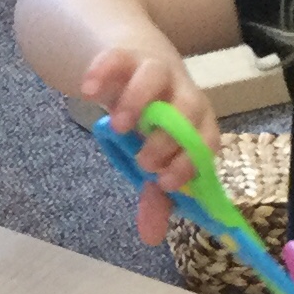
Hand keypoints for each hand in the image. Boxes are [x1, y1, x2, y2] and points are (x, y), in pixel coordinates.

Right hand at [81, 43, 215, 246]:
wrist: (132, 67)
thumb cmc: (150, 123)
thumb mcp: (153, 159)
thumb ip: (155, 196)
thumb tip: (151, 237)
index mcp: (197, 123)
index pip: (206, 141)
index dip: (191, 162)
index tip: (167, 182)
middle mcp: (182, 94)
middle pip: (189, 108)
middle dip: (168, 137)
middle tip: (143, 161)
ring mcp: (155, 71)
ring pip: (155, 77)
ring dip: (139, 101)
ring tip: (117, 126)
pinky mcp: (126, 56)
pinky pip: (116, 58)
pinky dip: (102, 72)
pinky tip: (88, 93)